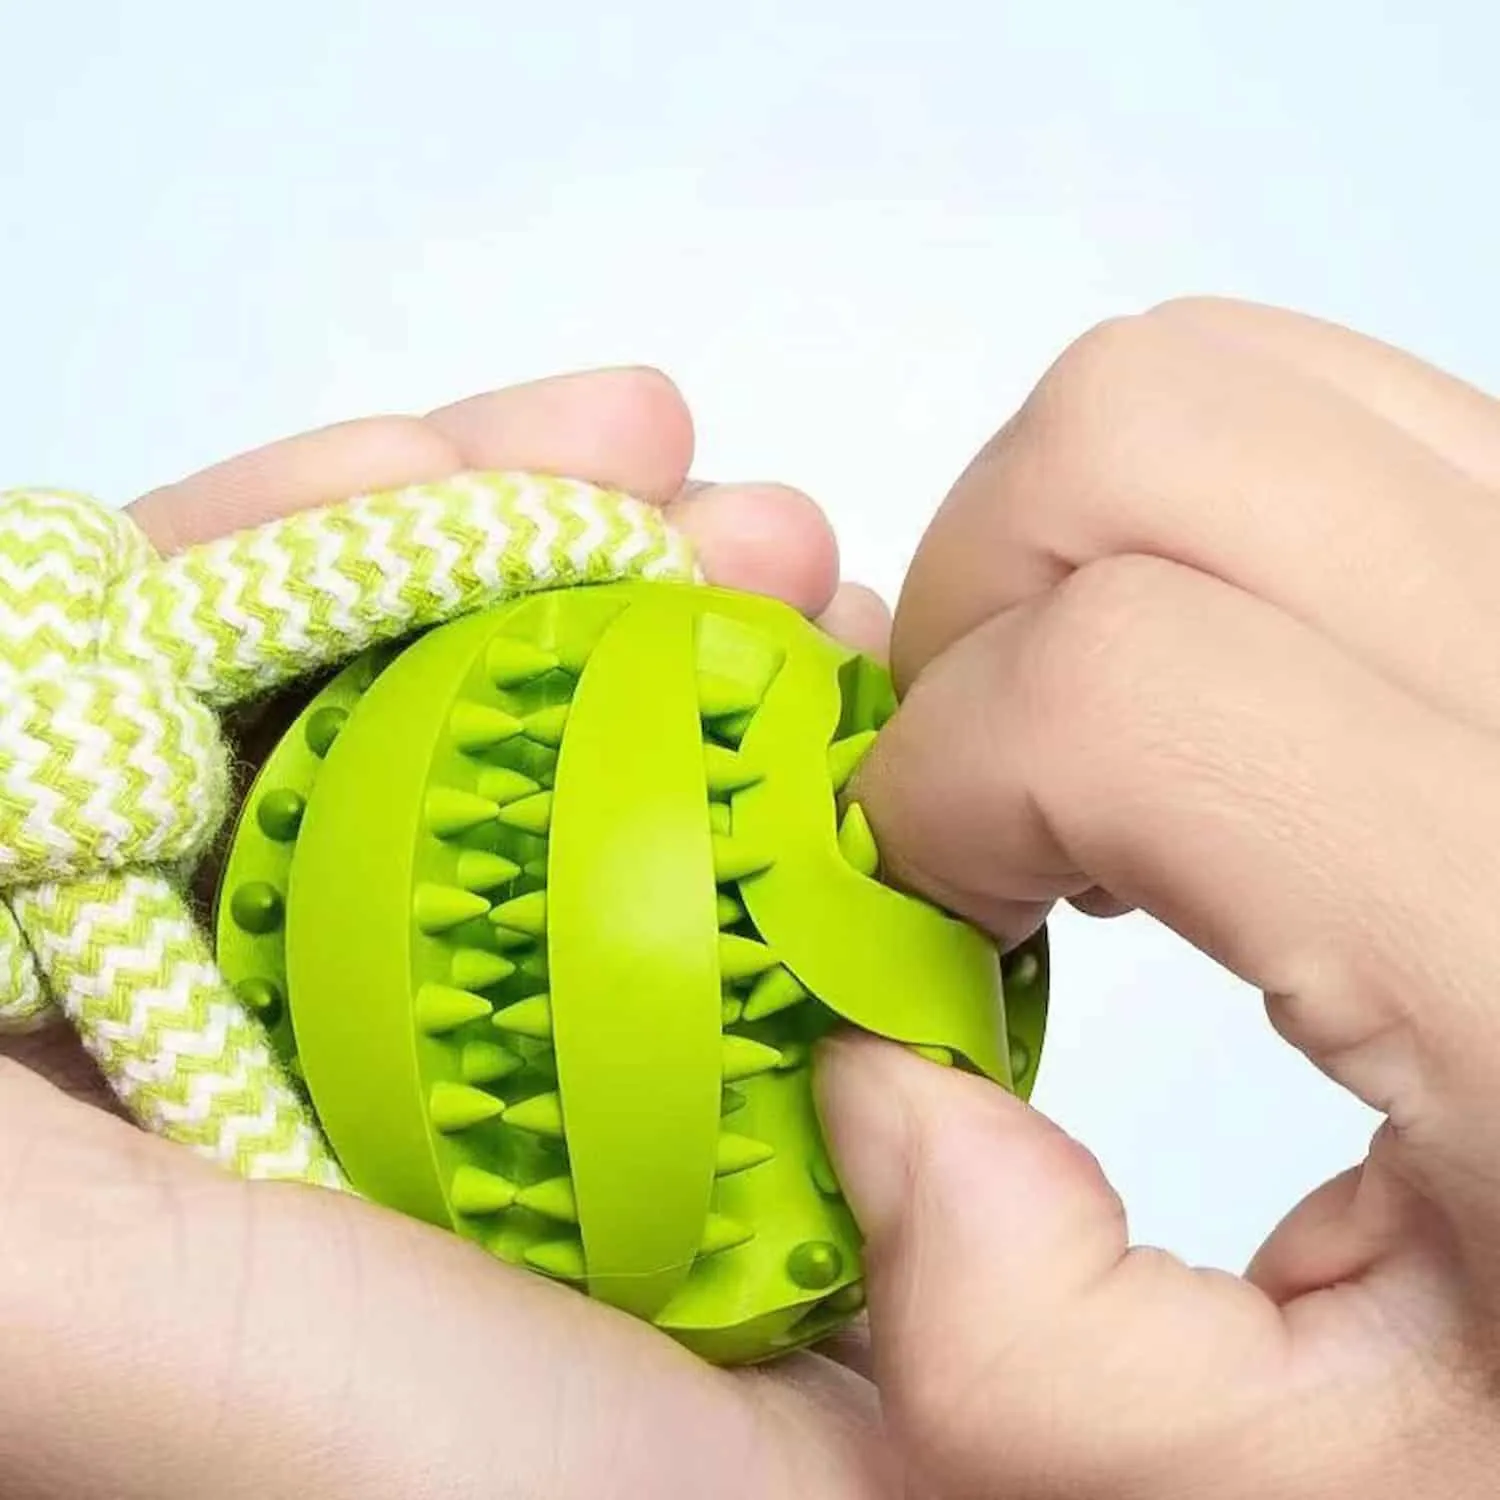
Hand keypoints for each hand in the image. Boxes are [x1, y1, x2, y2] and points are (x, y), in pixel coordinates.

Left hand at [0, 368, 895, 1499]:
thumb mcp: (107, 1328)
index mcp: (146, 1037)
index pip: (179, 715)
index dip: (298, 548)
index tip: (447, 447)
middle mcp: (324, 1018)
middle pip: (396, 702)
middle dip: (528, 546)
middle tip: (661, 459)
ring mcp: (515, 1028)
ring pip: (568, 754)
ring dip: (679, 623)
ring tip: (792, 555)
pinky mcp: (681, 1060)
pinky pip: (715, 858)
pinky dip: (780, 762)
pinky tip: (862, 693)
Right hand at [821, 299, 1499, 1496]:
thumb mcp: (1320, 1497)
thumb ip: (1036, 1361)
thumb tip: (877, 1089)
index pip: (1131, 688)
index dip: (941, 779)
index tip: (927, 897)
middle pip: (1153, 434)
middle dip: (970, 600)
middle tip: (975, 788)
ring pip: (1229, 379)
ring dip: (1062, 543)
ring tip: (1078, 738)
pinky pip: (1313, 407)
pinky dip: (1173, 514)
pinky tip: (1198, 700)